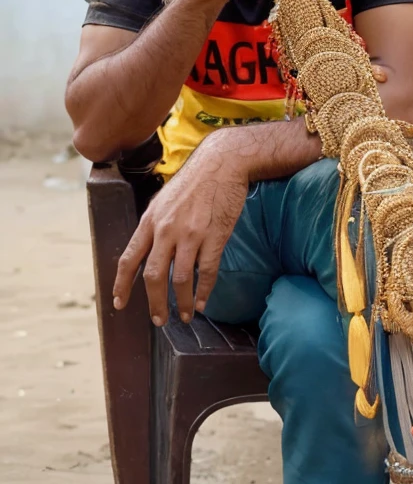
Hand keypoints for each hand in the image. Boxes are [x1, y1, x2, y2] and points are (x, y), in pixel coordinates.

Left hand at [113, 137, 248, 324]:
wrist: (221, 162)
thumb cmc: (194, 182)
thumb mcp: (164, 200)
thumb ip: (154, 226)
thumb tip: (147, 251)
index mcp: (150, 220)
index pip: (128, 258)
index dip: (121, 284)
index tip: (119, 304)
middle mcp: (166, 229)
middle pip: (152, 276)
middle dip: (154, 303)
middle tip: (159, 320)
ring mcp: (191, 234)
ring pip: (179, 279)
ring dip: (180, 303)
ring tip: (185, 316)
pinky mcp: (214, 236)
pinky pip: (206, 272)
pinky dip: (203, 292)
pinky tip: (201, 302)